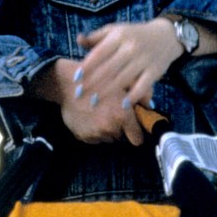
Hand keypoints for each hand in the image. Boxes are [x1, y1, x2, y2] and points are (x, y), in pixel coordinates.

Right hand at [27, 58, 145, 145]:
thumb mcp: (123, 80)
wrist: (67, 83)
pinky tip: (90, 116)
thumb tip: (149, 106)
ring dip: (107, 129)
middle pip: (122, 137)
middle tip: (113, 112)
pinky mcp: (82, 137)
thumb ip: (142, 92)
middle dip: (120, 127)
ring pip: (108, 137)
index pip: (137, 138)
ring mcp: (95, 133)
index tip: (134, 128)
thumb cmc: (98, 78)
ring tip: (100, 112)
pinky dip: (94, 130)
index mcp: (122, 115)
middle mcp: (109, 128)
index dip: (137, 132)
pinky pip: (95, 138)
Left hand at [72, 19, 182, 143]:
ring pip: (122, 79)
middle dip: (92, 83)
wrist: (165, 36)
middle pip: (108, 68)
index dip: (87, 67)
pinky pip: (142, 86)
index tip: (75, 78)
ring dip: (107, 92)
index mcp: (119, 35)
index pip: (99, 53)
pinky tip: (122, 105)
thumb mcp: (116, 30)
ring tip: (94, 102)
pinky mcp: (155, 71)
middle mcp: (131, 47)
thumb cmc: (134, 35)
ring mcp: (144, 59)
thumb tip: (79, 39)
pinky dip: (132, 96)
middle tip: (80, 94)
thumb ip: (96, 37)